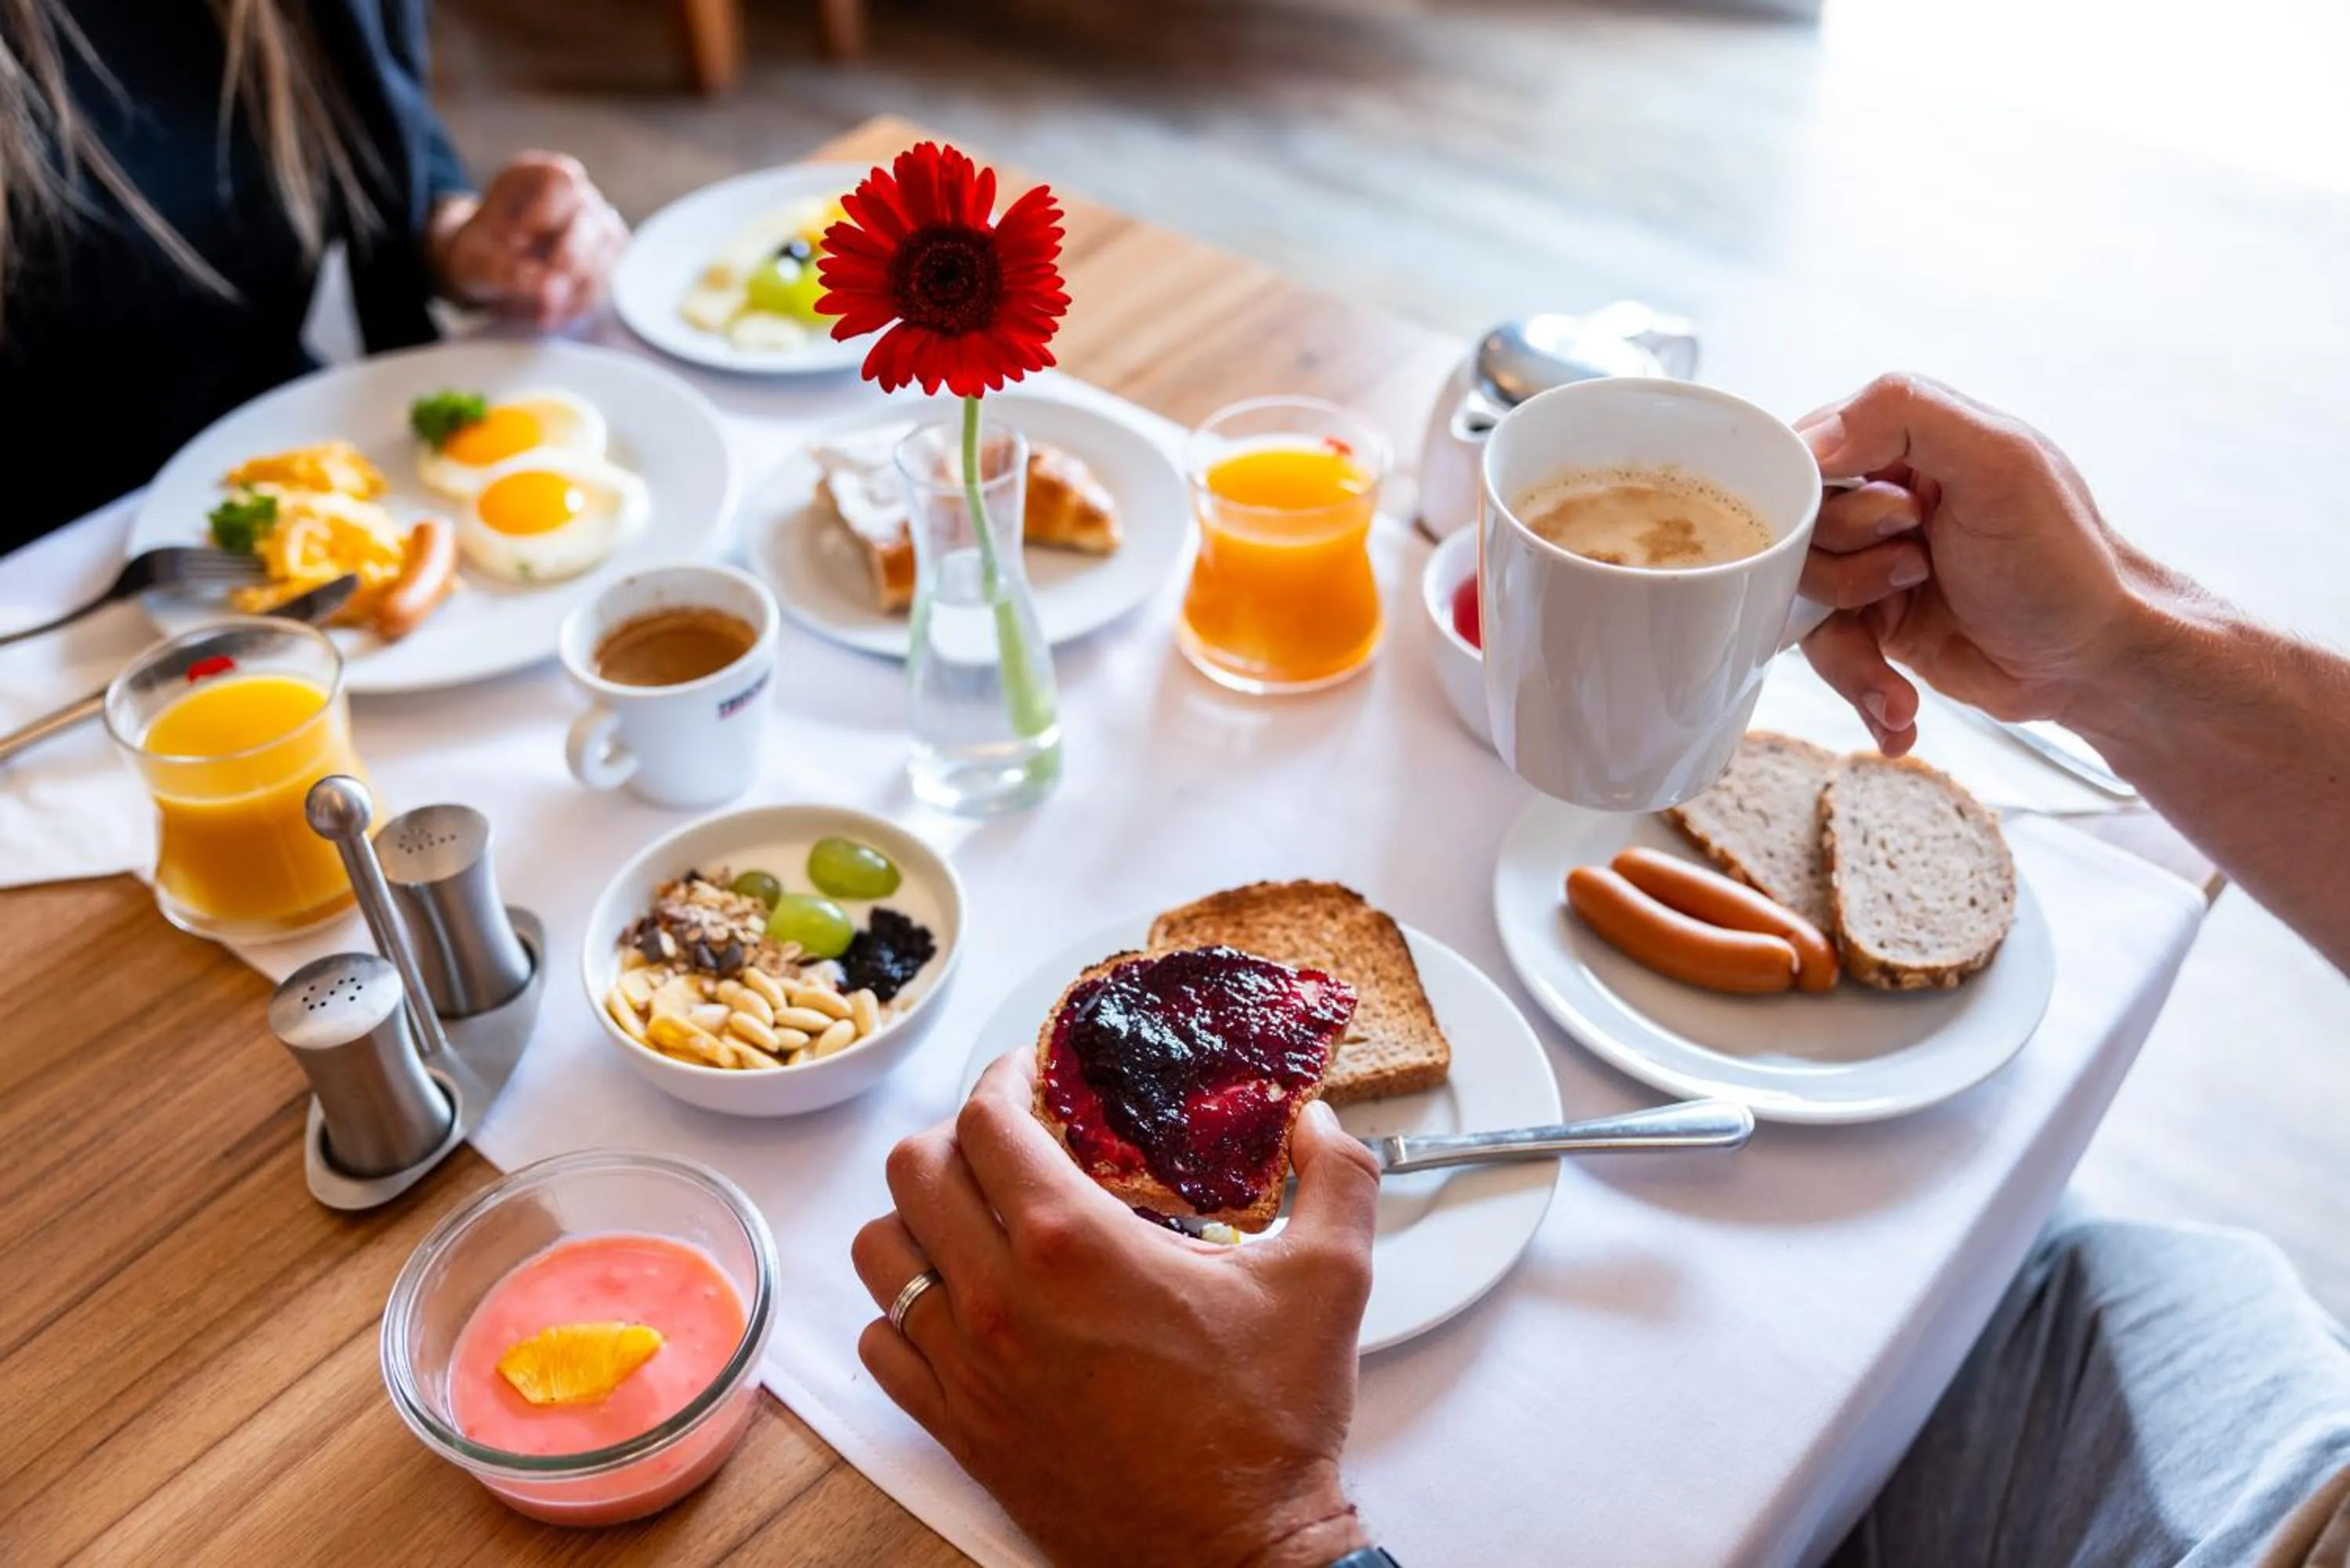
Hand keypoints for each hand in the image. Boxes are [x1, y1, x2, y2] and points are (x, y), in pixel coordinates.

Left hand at [428, 153, 626, 328]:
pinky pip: (607, 280)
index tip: (517, 241)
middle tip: (544, 294)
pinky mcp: (605, 259)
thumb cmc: (479, 254)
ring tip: (544, 314)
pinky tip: (554, 317)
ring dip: (579, 289)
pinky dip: (582, 303)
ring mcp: (596, 227)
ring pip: (608, 253)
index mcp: (537, 176)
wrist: (487, 270)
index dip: (547, 211)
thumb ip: (508, 270)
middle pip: (592, 219)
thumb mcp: (478, 260)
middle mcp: (576, 197)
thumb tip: (550, 289)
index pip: (563, 180)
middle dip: (571, 259)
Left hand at [851, 1051, 1381, 1567]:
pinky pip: (880, 1347)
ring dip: (916, 1220)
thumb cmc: (1272, 1425)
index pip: (986, 1121)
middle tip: (1003, 1143)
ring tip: (968, 1218)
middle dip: (954, 1138)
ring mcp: (968, 1369)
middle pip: (914, 1171)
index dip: (1001, 1078)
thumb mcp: (1329, 1281)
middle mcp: (1000, 1298)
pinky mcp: (959, 1431)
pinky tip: (955, 1307)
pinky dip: (902, 1314)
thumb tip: (1318, 1121)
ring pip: (880, 1254)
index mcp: (1074, 1244)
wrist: (1239, 1557)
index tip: (1027, 1076)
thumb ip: (1336, 1178)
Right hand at [1794, 373, 2162, 753]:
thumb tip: (1808, 443)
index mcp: (1903, 441)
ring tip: (1910, 635)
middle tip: (1918, 569)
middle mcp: (1879, 501)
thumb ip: (1904, 415)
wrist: (2092, 663)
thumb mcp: (1997, 462)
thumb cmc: (2060, 559)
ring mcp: (1871, 566)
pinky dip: (1860, 688)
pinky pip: (1827, 655)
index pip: (1803, 453)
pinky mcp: (1874, 628)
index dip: (1821, 497)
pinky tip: (1899, 710)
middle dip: (1847, 569)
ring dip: (1851, 639)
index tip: (1894, 523)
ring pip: (1801, 601)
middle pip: (1793, 535)